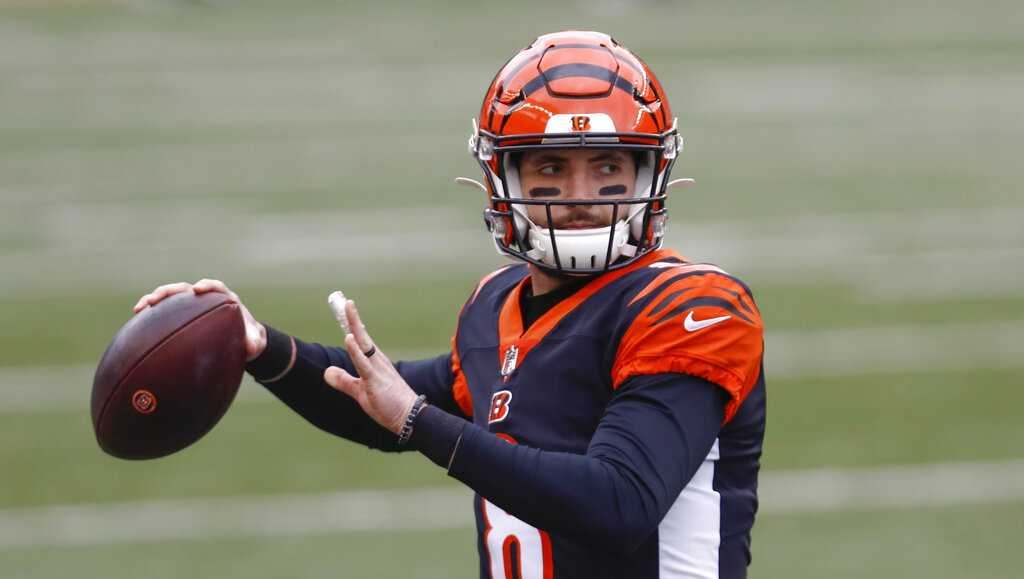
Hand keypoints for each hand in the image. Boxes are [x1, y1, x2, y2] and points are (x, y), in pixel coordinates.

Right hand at [132, 279, 267, 360]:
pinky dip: (152, 317)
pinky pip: (165, 314)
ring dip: (154, 300)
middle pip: (185, 289)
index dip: (207, 286)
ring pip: (170, 299)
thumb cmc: (249, 340)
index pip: (215, 287)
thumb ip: (254, 342)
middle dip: (169, 291)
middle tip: (155, 299)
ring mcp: (191, 306)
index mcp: (224, 299)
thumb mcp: (255, 343)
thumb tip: (251, 346)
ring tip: (139, 308)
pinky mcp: (181, 316)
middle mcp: (205, 299)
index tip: (198, 290)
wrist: (241, 341)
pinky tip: (137, 326)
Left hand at [323, 299, 418, 434]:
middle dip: (353, 318)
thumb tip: (326, 371)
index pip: (360, 340)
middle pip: (362, 335)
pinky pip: (363, 364)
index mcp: (374, 362)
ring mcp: (377, 369)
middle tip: (346, 301)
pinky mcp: (376, 381)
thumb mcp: (360, 391)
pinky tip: (348, 338)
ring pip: (363, 343)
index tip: (345, 309)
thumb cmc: (388, 404)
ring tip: (348, 307)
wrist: (409, 418)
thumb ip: (344, 381)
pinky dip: (355, 351)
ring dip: (355, 325)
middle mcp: (377, 361)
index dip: (352, 325)